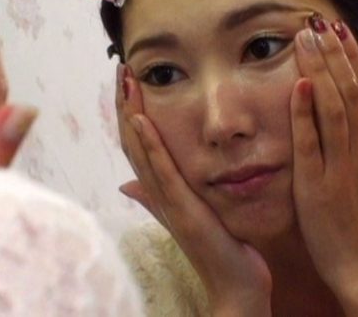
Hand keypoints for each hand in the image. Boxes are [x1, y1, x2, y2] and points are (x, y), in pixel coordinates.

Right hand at [115, 64, 271, 316]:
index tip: (128, 80)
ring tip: (126, 81)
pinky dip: (150, 147)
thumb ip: (160, 198)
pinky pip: (163, 175)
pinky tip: (144, 121)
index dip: (129, 112)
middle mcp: (159, 195)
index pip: (137, 145)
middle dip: (125, 104)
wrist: (236, 288)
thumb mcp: (191, 216)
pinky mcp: (184, 212)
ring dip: (132, 114)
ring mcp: (169, 203)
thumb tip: (128, 185)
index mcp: (163, 193)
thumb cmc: (220, 253)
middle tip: (121, 68)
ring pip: (141, 152)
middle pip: (132, 142)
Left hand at [289, 23, 357, 314]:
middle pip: (349, 91)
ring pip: (332, 108)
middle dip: (333, 54)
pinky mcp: (317, 184)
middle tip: (317, 22)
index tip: (339, 30)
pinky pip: (311, 143)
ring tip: (305, 38)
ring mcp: (340, 165)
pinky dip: (304, 113)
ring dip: (319, 70)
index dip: (352, 58)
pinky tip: (298, 84)